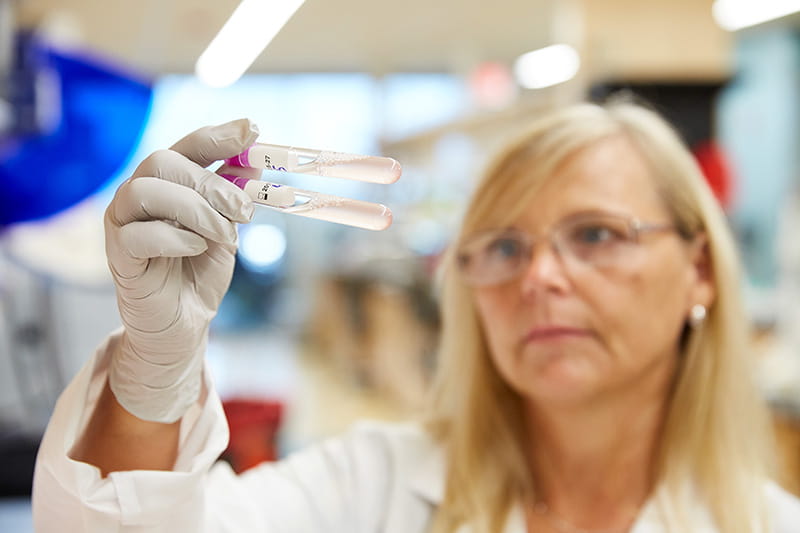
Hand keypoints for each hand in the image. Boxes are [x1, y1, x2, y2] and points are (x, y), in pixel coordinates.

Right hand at [105, 119, 257, 422]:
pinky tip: (196, 248)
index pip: (187, 145)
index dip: (217, 135)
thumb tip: (254, 160)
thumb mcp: (227, 228)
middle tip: (244, 210)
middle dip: (211, 182)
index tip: (252, 130)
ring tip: (224, 235)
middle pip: (163, 162)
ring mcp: (123, 223)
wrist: (185, 321)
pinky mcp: (118, 255)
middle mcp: (140, 195)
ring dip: (195, 209)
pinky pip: (137, 233)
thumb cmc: (201, 270)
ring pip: (145, 190)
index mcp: (169, 184)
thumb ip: (234, 196)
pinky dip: (175, 237)